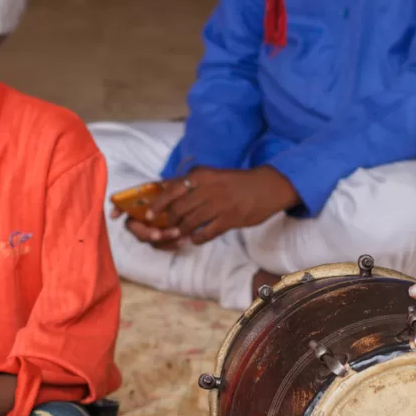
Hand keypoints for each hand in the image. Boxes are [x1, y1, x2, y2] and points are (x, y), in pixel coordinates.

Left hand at [122, 166, 298, 246]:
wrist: (267, 187)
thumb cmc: (236, 182)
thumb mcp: (212, 175)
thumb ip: (191, 182)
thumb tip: (164, 188)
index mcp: (202, 176)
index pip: (171, 190)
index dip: (157, 204)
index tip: (148, 215)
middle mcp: (208, 189)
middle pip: (178, 209)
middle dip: (169, 221)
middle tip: (167, 228)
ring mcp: (219, 205)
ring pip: (190, 222)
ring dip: (182, 232)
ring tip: (179, 235)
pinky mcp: (229, 220)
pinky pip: (207, 233)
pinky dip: (198, 238)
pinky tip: (196, 239)